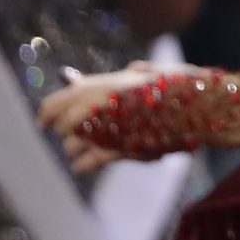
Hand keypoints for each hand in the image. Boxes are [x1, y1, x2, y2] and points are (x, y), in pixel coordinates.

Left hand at [37, 65, 159, 174]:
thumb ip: (109, 82)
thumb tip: (81, 84)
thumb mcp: (139, 76)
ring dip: (80, 146)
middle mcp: (91, 109)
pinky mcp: (114, 152)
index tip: (44, 123)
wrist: (196, 105)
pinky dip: (86, 162)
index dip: (47, 115)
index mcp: (94, 87)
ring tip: (97, 141)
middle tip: (81, 128)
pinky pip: (84, 163)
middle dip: (69, 129)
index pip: (52, 106)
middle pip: (61, 128)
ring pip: (71, 147)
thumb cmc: (171, 86)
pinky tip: (93, 159)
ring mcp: (101, 132)